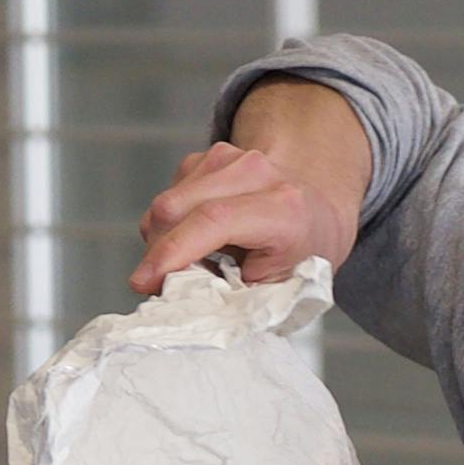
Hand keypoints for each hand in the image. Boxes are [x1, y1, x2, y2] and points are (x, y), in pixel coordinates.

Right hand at [132, 140, 356, 295]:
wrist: (319, 211)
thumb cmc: (300, 257)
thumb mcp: (278, 290)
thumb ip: (233, 299)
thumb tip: (183, 308)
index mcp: (283, 208)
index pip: (213, 220)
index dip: (172, 253)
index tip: (145, 283)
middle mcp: (256, 173)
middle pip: (175, 208)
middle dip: (157, 255)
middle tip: (162, 289)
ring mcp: (230, 158)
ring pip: (165, 204)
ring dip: (162, 242)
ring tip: (190, 267)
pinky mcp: (209, 157)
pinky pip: (169, 197)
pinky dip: (171, 227)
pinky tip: (196, 241)